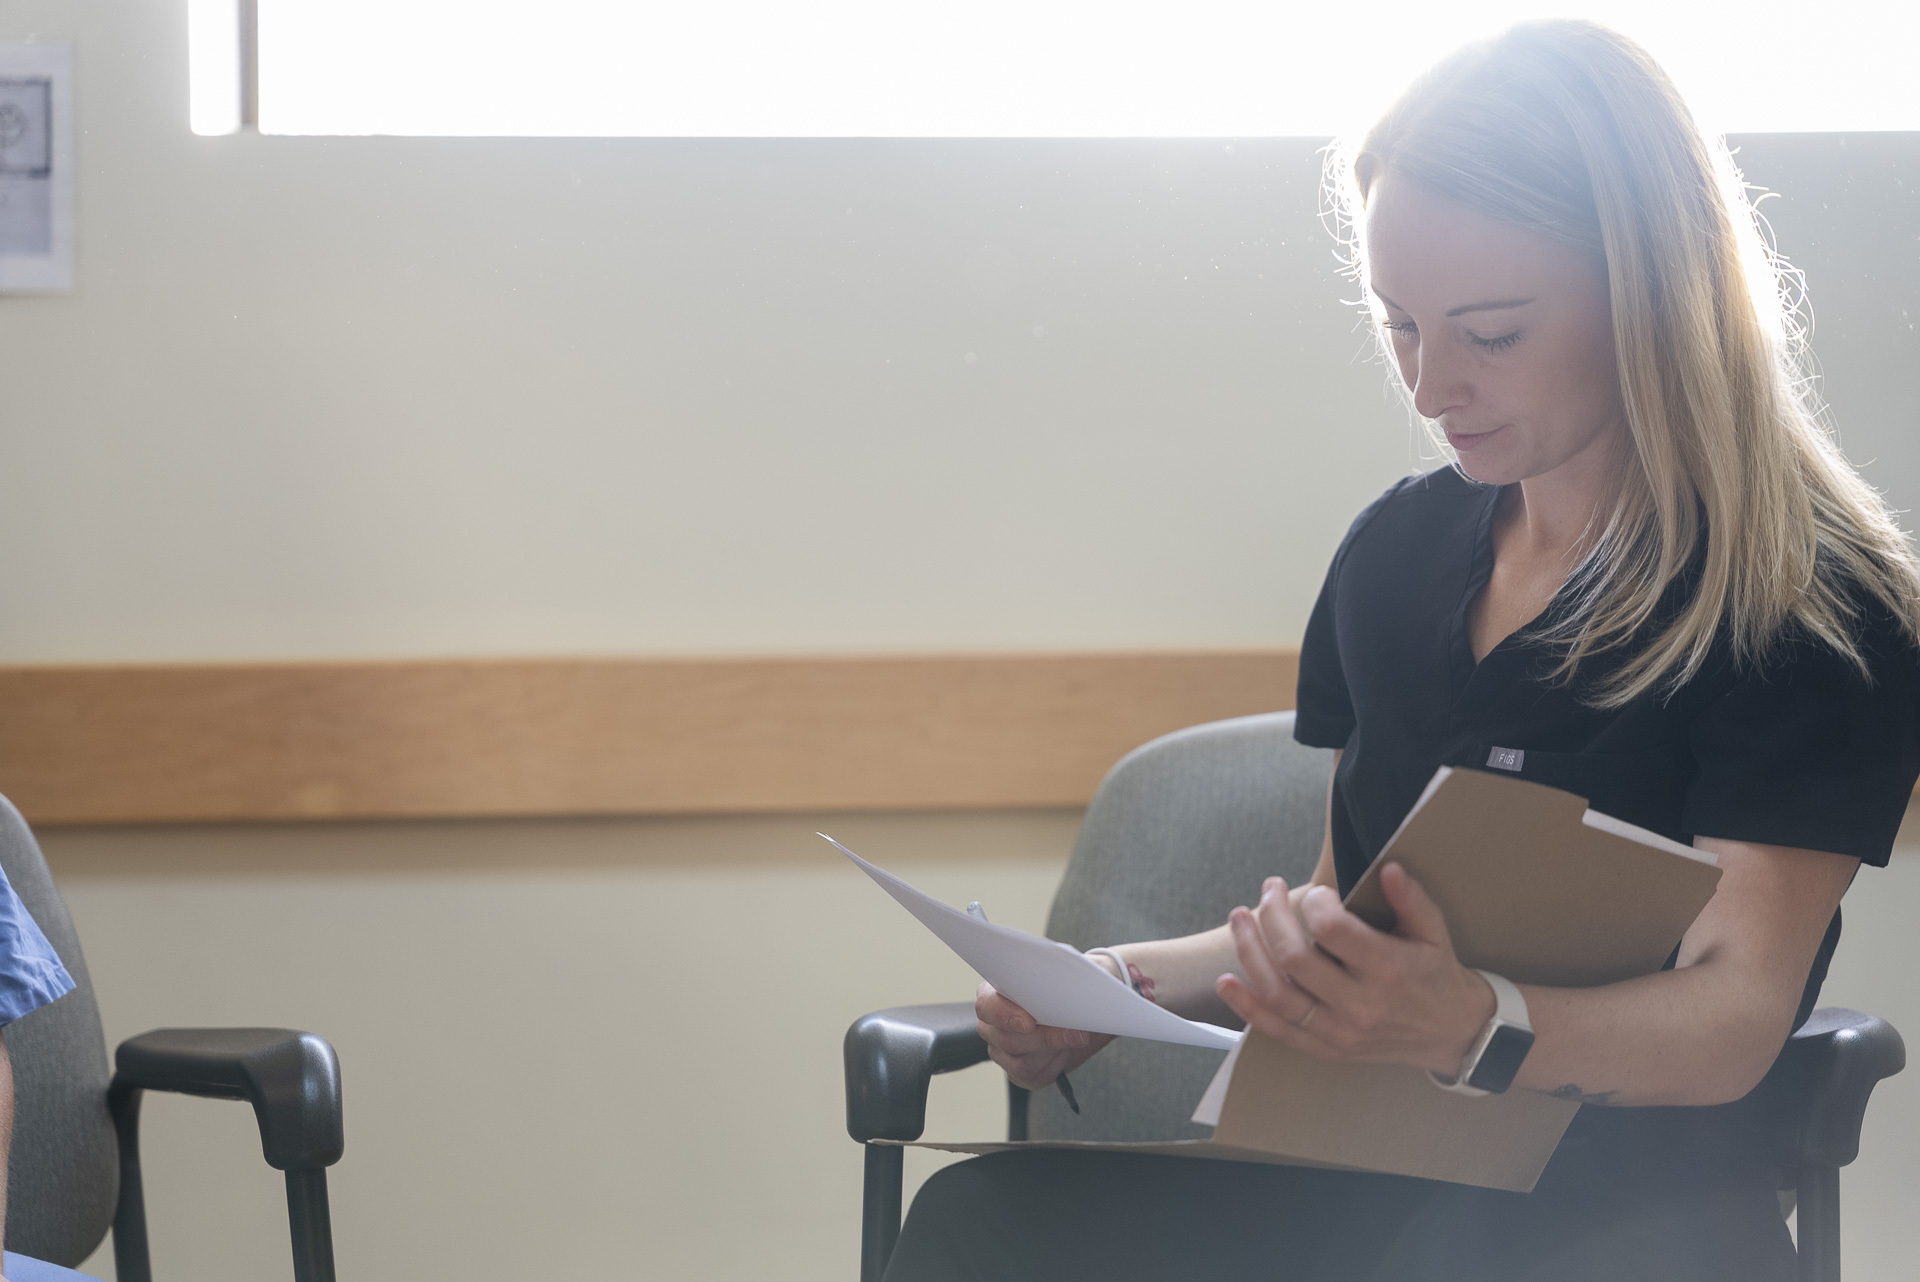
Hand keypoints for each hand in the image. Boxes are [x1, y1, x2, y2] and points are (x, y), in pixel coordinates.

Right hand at [975, 981, 1115, 1089]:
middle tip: (1076, 1032)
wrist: (1076, 1014)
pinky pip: (1032, 1076)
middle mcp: (991, 1025)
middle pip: (1006, 1039)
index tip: (1030, 1022)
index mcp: (993, 994)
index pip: (987, 1006)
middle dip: (1045, 1037)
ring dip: (1054, 1052)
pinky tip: (1065, 1053)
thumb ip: (1062, 975)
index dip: (1006, 1015)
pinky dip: (1054, 1066)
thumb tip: (1074, 980)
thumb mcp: (1066, 974)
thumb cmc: (1064, 989)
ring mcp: (1001, 1050)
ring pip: (1021, 1062)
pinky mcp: (1016, 1071)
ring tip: (1076, 1038)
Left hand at [1214, 863, 1493, 1075]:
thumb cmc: (1437, 974)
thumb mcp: (1434, 932)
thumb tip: (1388, 866)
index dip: (1315, 902)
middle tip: (1269, 888)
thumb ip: (1411, 898)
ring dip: (1250, 953)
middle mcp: (1361, 1004)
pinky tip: (1226, 981)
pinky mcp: (1327, 1049)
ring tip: (1240, 918)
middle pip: (1295, 958)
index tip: (1318, 892)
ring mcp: (1340, 1031)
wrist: (1453, 1034)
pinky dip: (1247, 1006)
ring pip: (1278, 994)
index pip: (1332, 930)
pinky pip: (1278, 1029)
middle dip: (1272, 916)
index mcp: (1389, 969)